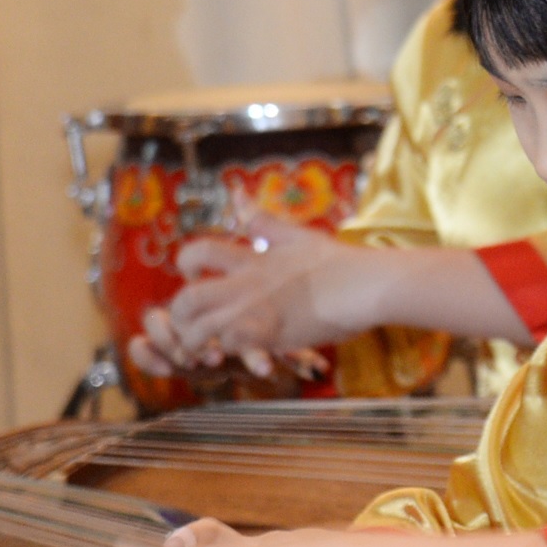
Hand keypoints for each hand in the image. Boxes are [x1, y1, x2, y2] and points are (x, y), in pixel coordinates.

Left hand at [139, 204, 371, 374]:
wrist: (366, 286)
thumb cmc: (340, 262)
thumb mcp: (297, 234)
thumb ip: (263, 219)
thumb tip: (238, 193)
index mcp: (251, 259)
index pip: (197, 252)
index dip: (186, 264)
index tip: (195, 275)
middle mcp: (245, 283)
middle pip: (187, 298)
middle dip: (180, 314)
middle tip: (191, 322)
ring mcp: (255, 310)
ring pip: (200, 328)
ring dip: (196, 340)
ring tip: (206, 346)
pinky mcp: (269, 334)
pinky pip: (228, 346)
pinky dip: (225, 352)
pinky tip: (235, 353)